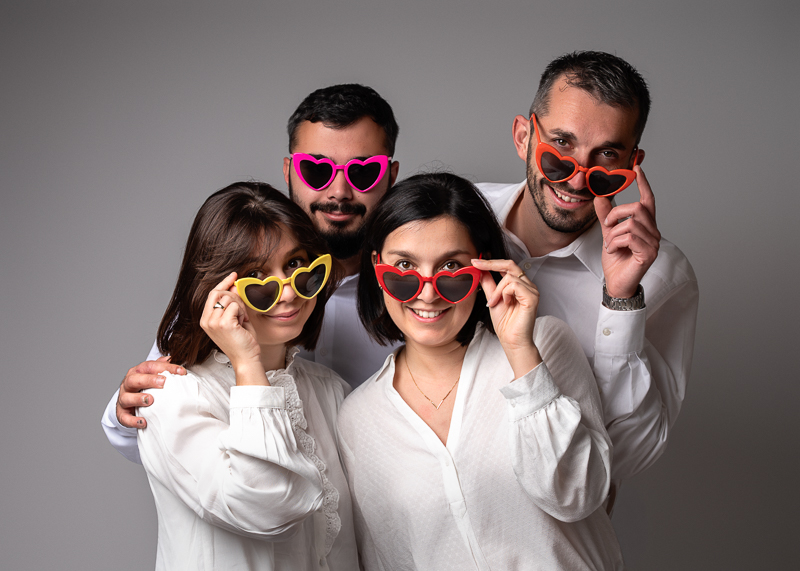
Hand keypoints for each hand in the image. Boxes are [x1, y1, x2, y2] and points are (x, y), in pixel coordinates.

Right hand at [117, 356, 184, 428]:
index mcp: (137, 372)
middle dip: (149, 380)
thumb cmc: (144, 386)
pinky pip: (124, 417)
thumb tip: (170, 358)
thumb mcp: (152, 375)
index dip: (165, 367)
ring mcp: (123, 398)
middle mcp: (128, 384)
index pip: (149, 366)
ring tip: (150, 400)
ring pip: (126, 397)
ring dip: (138, 398)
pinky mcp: (121, 413)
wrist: (129, 402)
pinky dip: (133, 420)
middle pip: (134, 379)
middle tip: (163, 382)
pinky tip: (143, 422)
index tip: (181, 372)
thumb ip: (161, 366)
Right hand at [199, 273, 265, 383]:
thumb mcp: (235, 319)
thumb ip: (232, 303)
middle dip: (234, 297)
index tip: (233, 275)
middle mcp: (206, 320)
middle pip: (219, 293)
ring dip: (239, 307)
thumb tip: (233, 286)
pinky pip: (234, 305)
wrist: (246, 358)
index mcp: (206, 320)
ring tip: (242, 320)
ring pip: (228, 298)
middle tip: (242, 310)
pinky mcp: (223, 323)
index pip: (212, 294)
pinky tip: (243, 322)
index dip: (223, 283)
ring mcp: (213, 322)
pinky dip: (242, 312)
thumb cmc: (242, 341)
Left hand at [471, 258, 541, 377]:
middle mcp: (528, 285)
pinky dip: (504, 293)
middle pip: (510, 265)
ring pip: (510, 277)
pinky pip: (514, 285)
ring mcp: (532, 290)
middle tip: (476, 265)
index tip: (475, 260)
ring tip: (494, 303)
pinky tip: (504, 304)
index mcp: (520, 284)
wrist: (511, 340)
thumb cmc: (505, 323)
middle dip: (491, 264)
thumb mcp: (492, 299)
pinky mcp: (533, 297)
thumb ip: (489, 284)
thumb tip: (480, 270)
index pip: (507, 266)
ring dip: (497, 290)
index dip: (491, 261)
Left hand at [594, 165, 660, 298]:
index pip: (648, 200)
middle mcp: (653, 232)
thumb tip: (600, 197)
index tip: (637, 167)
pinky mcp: (649, 253)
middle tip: (607, 226)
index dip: (644, 183)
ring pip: (631, 223)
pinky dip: (615, 242)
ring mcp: (653, 243)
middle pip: (637, 208)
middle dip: (617, 214)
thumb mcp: (608, 233)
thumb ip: (606, 216)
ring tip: (610, 244)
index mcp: (645, 225)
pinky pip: (629, 237)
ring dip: (613, 233)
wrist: (616, 282)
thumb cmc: (616, 259)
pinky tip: (613, 250)